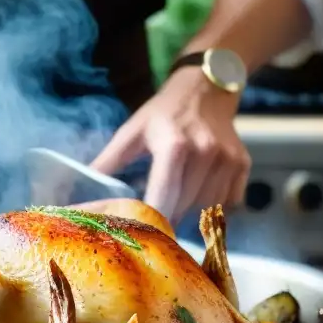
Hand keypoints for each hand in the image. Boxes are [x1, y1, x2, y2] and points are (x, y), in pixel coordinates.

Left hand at [90, 67, 248, 221]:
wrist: (207, 86)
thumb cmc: (164, 112)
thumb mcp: (132, 131)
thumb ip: (108, 162)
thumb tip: (79, 191)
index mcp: (175, 146)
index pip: (164, 197)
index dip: (153, 221)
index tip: (143, 236)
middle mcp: (206, 153)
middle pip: (185, 208)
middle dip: (168, 220)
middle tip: (155, 225)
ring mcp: (228, 160)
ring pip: (206, 208)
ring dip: (189, 214)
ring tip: (175, 205)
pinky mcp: (243, 165)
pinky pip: (227, 203)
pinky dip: (211, 207)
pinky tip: (198, 195)